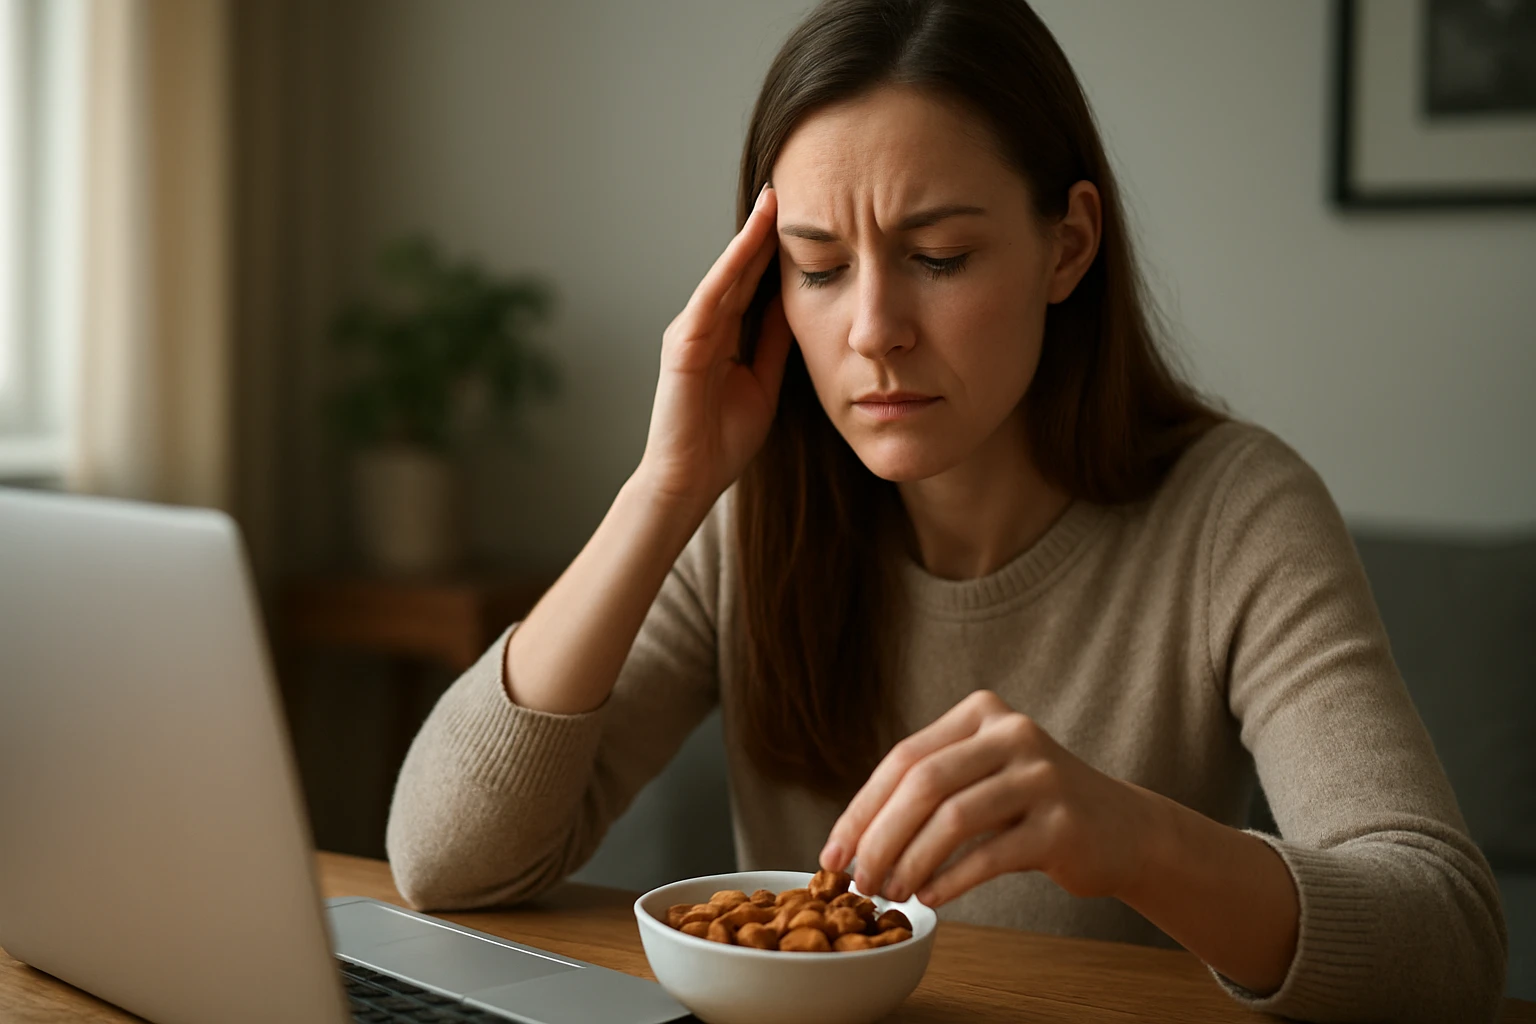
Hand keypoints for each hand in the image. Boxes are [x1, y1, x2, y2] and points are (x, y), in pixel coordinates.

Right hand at [637, 184, 792, 512]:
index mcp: (722, 335)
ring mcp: (689, 333)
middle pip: (738, 269)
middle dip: (762, 230)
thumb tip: (794, 304)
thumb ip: (773, 343)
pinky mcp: (682, 346)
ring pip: (724, 275)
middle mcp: (702, 326)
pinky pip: (710, 299)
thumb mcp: (764, 381)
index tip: (803, 215)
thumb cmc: (722, 440)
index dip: (774, 249)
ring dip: (748, 238)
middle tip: (787, 186)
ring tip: (772, 201)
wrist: (690, 480)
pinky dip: (728, 269)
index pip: (751, 282)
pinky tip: (748, 243)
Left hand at [818, 690, 1168, 907]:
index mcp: (982, 712)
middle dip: (879, 838)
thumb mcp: (982, 775)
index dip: (862, 809)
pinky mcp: (1063, 824)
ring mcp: (1043, 776)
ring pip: (954, 818)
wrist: (1122, 829)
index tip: (834, 853)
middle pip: (923, 783)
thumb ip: (929, 787)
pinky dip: (951, 879)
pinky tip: (931, 897)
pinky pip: (991, 854)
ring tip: (891, 892)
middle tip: (858, 882)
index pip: (904, 758)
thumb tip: (852, 840)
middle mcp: (1013, 733)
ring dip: (911, 862)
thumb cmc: (1032, 808)